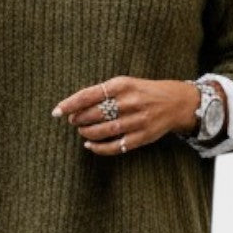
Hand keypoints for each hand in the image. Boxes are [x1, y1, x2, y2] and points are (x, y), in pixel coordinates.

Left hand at [51, 75, 201, 155]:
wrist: (176, 102)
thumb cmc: (143, 91)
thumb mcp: (125, 83)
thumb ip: (102, 92)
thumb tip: (74, 106)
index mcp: (122, 85)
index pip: (89, 95)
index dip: (70, 104)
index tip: (56, 111)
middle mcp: (130, 102)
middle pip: (94, 114)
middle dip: (78, 119)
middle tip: (72, 121)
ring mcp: (137, 120)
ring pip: (104, 131)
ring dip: (87, 133)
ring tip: (82, 131)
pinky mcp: (143, 137)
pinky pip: (116, 146)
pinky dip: (100, 148)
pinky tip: (91, 146)